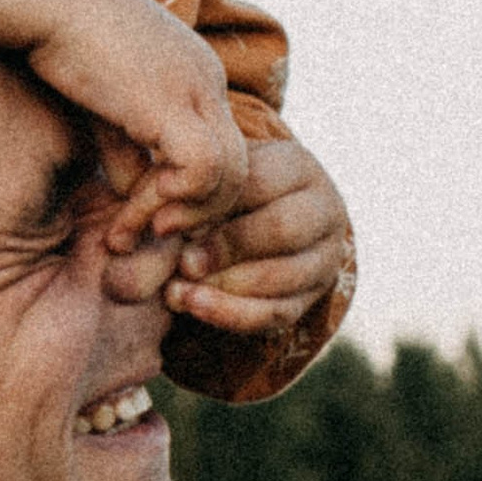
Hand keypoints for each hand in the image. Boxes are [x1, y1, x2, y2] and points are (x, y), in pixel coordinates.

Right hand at [0, 0, 245, 236]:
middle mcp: (208, 81)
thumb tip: (139, 201)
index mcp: (196, 78)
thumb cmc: (57, 39)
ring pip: (231, 176)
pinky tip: (138, 204)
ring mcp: (196, 88)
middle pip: (239, 171)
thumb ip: (128, 153)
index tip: (140, 220)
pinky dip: (177, 198)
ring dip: (182, 216)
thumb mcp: (102, 108)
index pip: (219, 155)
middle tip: (147, 238)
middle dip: (196, 216)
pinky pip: (202, 169)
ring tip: (132, 231)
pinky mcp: (172, 99)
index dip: (188, 198)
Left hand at [167, 135, 353, 336]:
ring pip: (285, 276)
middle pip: (282, 229)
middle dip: (226, 248)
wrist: (255, 221)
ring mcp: (324, 256)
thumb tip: (157, 210)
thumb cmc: (221, 191)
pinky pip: (278, 313)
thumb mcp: (208, 177)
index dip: (207, 206)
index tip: (162, 225)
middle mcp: (323, 209)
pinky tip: (194, 306)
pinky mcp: (311, 296)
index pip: (258, 182)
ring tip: (178, 290)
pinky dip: (232, 314)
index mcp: (297, 166)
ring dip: (227, 287)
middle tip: (182, 262)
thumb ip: (183, 186)